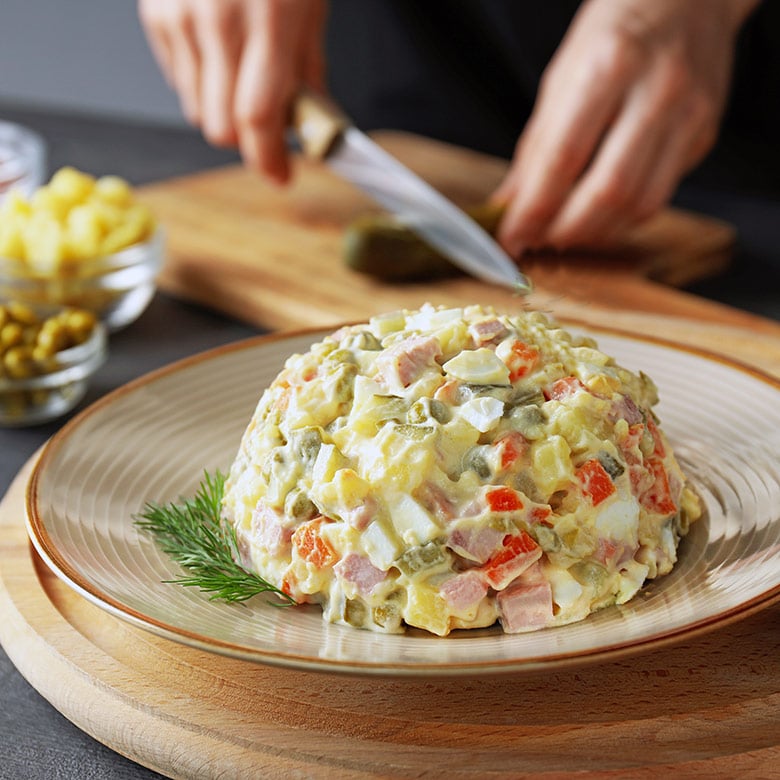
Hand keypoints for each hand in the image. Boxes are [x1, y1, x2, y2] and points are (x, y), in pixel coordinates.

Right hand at [138, 0, 326, 183]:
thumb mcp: (309, 4)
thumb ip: (308, 68)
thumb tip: (310, 121)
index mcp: (268, 20)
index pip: (258, 117)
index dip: (268, 158)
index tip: (281, 174)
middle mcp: (217, 21)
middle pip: (221, 126)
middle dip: (246, 138)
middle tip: (267, 124)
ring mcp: (180, 18)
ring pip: (196, 110)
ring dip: (222, 110)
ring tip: (242, 73)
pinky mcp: (156, 14)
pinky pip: (177, 79)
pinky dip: (199, 80)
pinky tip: (217, 50)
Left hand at [494, 0, 759, 255]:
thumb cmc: (615, 32)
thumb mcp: (561, 76)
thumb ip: (537, 146)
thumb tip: (510, 205)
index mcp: (609, 65)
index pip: (562, 159)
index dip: (532, 211)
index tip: (510, 238)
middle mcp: (656, 91)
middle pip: (607, 192)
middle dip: (564, 231)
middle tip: (537, 241)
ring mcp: (688, 115)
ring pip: (640, 204)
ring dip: (594, 233)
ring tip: (564, 234)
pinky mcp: (704, 135)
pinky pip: (660, 195)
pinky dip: (622, 218)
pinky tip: (599, 217)